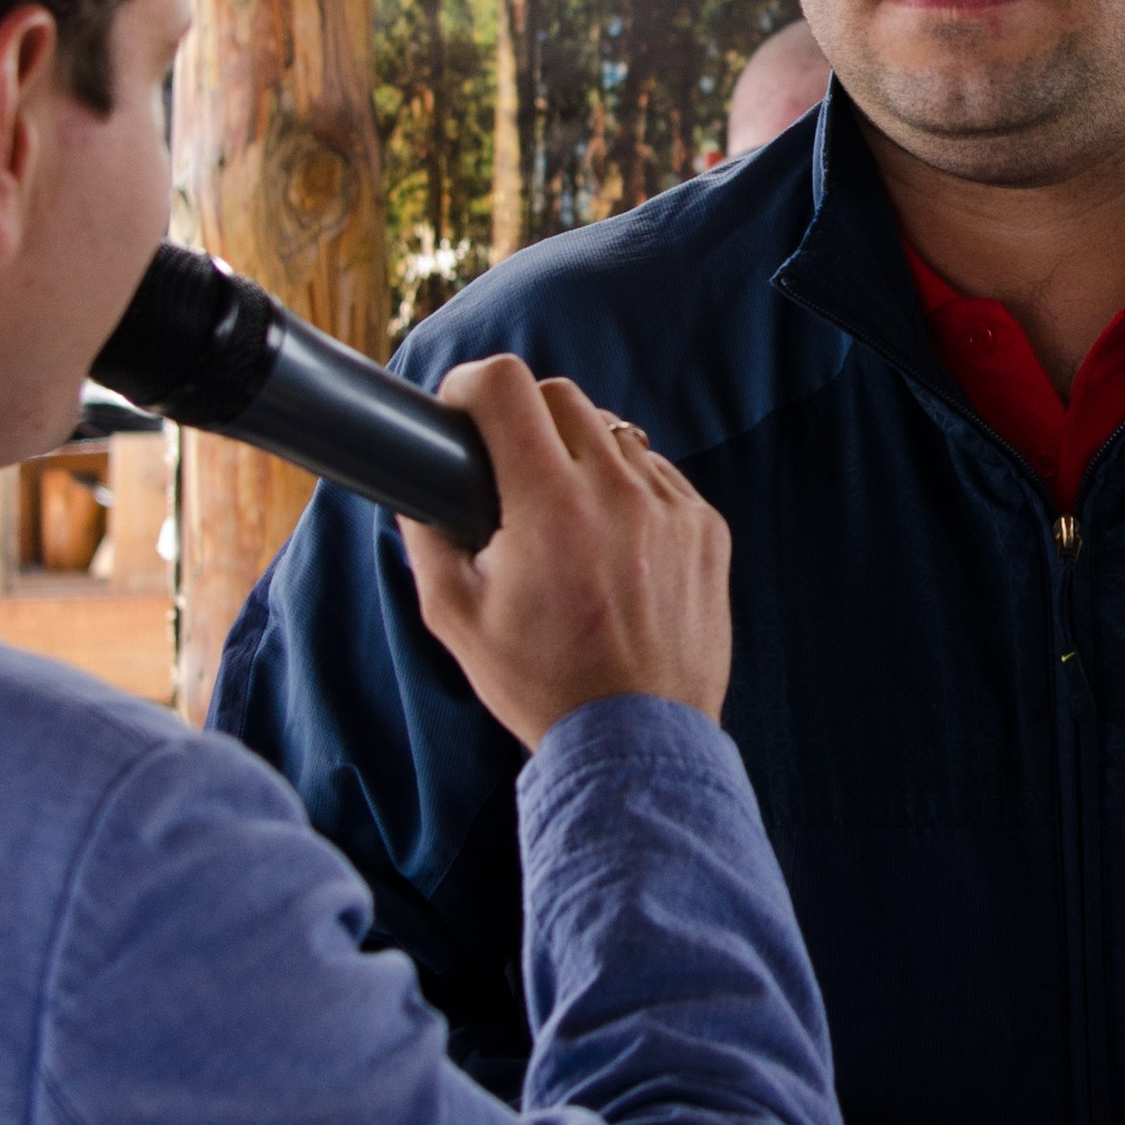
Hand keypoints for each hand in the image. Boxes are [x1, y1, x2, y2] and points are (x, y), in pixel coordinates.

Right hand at [401, 361, 730, 748]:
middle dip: (522, 415)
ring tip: (560, 508)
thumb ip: (426, 539)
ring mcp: (672, 507)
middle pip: (561, 396)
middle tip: (504, 460)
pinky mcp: (708, 528)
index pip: (509, 387)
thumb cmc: (540, 684)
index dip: (471, 384)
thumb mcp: (455, 618)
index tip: (459, 408)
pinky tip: (609, 536)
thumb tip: (417, 487)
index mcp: (550, 507)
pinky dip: (626, 487)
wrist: (636, 741)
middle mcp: (617, 493)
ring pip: (613, 432)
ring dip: (578, 451)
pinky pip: (657, 473)